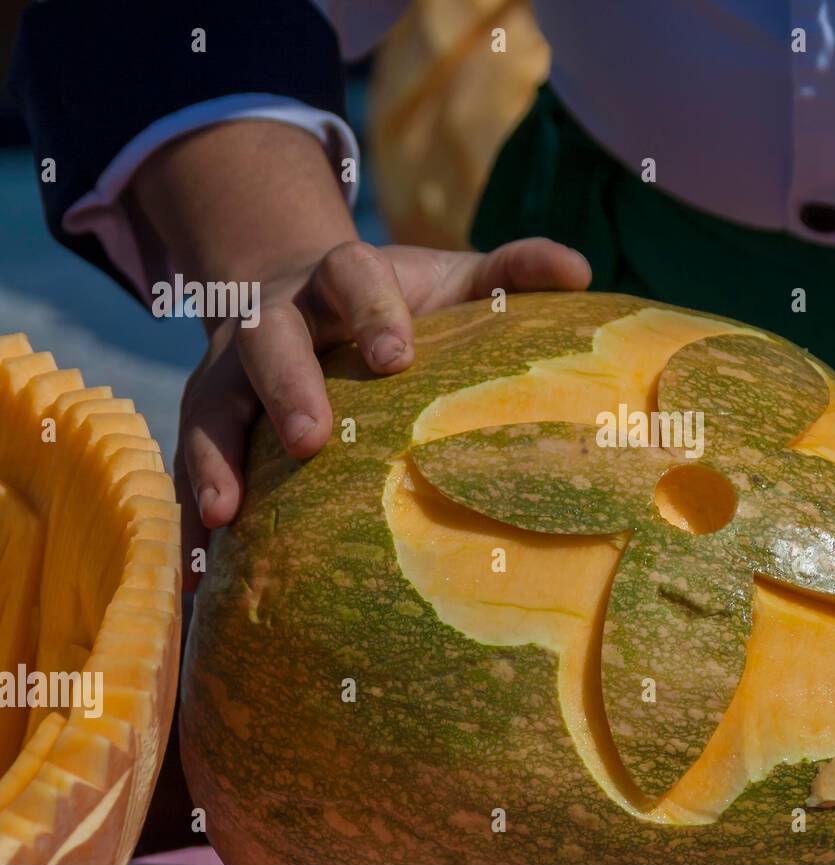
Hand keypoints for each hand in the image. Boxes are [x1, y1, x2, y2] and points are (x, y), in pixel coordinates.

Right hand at [174, 239, 589, 587]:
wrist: (299, 290)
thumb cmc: (396, 302)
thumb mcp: (449, 280)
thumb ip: (510, 272)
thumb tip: (583, 268)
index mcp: (340, 277)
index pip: (351, 276)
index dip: (371, 311)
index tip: (396, 356)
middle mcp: (274, 317)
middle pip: (268, 339)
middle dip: (286, 386)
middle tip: (310, 440)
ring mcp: (229, 369)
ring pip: (210, 405)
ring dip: (213, 457)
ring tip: (223, 516)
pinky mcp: (208, 416)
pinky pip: (192, 459)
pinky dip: (193, 506)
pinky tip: (198, 566)